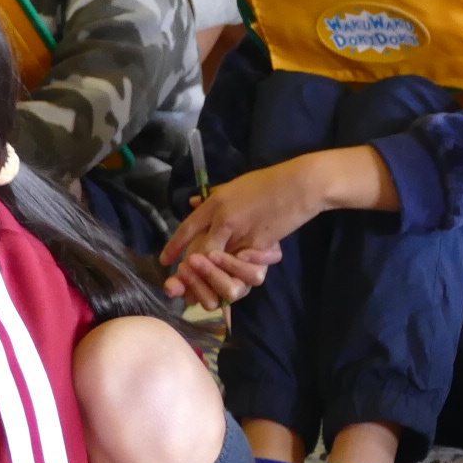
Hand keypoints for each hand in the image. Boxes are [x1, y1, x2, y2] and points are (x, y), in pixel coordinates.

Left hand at [158, 159, 333, 297]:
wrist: (298, 185)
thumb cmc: (267, 183)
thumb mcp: (234, 185)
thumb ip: (212, 195)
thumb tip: (192, 200)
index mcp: (215, 203)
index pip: (188, 227)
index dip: (174, 245)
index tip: (164, 261)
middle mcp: (223, 220)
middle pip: (200, 250)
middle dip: (191, 269)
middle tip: (185, 279)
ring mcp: (241, 234)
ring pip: (219, 262)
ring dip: (215, 273)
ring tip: (213, 275)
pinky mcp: (259, 245)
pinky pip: (243, 265)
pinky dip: (238, 270)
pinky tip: (238, 272)